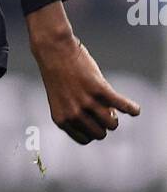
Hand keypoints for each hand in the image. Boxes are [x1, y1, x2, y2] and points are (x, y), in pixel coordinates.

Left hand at [27, 4, 139, 144]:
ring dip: (115, 117)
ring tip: (113, 107)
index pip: (86, 139)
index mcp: (62, 120)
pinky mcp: (99, 89)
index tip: (94, 120)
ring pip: (111, 124)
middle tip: (103, 110)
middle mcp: (73, 114)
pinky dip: (131, 108)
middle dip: (104, 125)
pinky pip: (121, 105)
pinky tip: (135, 110)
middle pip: (100, 134)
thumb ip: (78, 114)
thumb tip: (107, 121)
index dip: (93, 130)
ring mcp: (86, 102)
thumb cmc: (59, 75)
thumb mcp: (63, 100)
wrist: (54, 52)